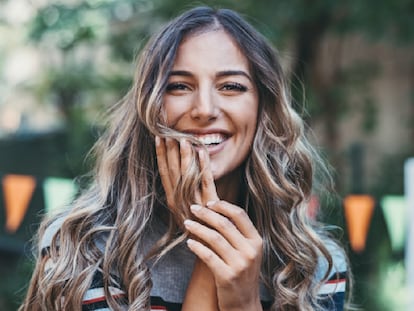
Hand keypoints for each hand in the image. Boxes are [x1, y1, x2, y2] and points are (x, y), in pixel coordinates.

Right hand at [155, 136, 209, 223]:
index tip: (157, 138)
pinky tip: (203, 152)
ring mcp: (193, 202)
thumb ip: (181, 194)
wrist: (208, 251)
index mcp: (172, 200)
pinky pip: (205, 182)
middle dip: (169, 151)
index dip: (160, 155)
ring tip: (183, 138)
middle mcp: (179, 200)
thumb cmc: (197, 229)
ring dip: (184, 156)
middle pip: (172, 171)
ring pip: (186, 175)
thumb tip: (179, 174)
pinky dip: (204, 166)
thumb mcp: (184, 211)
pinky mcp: (209, 205)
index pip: (164, 173)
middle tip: (167, 132)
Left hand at [184, 149, 263, 310]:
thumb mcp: (248, 252)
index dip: (222, 205)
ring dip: (197, 228)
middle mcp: (250, 251)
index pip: (239, 215)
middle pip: (224, 224)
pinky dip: (196, 246)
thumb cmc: (243, 274)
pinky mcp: (226, 276)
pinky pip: (207, 255)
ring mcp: (239, 264)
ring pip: (214, 238)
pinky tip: (189, 242)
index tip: (209, 202)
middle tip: (193, 208)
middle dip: (206, 213)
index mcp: (256, 241)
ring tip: (187, 223)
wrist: (244, 304)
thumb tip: (218, 209)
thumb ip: (238, 233)